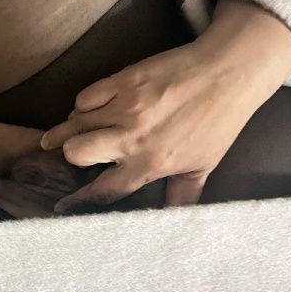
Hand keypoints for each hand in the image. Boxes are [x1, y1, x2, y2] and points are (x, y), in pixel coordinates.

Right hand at [40, 0, 290, 211]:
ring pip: (73, 123)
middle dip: (71, 156)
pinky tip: (86, 110)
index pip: (104, 190)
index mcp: (151, 162)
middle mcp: (132, 137)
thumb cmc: (218, 120)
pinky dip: (82, 105)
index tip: (64, 205)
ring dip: (67, 131)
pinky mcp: (122, 81)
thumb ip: (183, 194)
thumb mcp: (203, 164)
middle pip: (75, 152)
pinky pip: (85, 96)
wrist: (229, 71)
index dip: (80, 200)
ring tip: (61, 135)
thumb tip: (175, 220)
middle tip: (75, 155)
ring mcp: (124, 106)